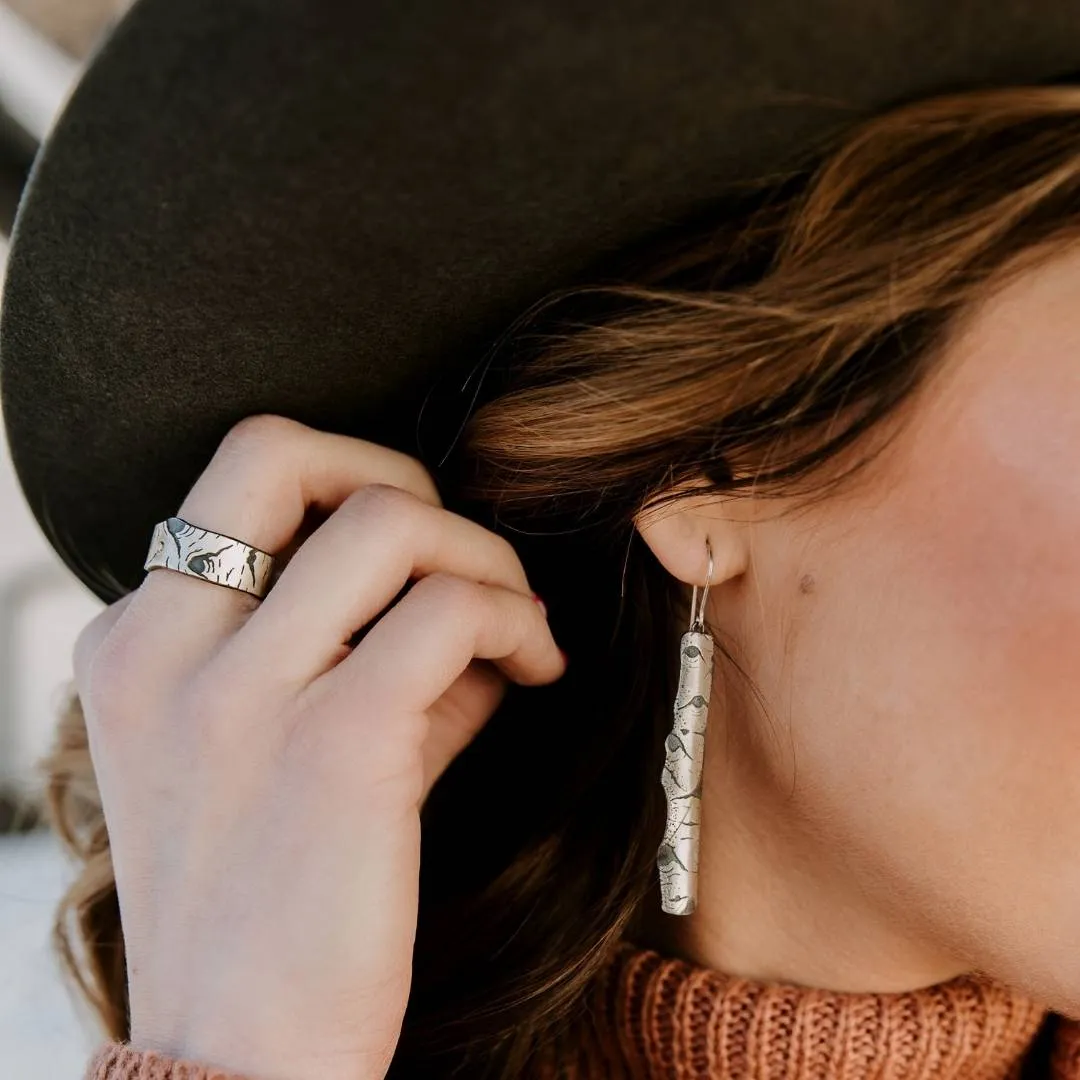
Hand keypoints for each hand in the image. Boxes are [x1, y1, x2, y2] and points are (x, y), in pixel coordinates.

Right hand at [71, 414, 566, 1079]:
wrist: (242, 1056)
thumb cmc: (270, 898)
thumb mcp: (279, 753)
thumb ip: (360, 658)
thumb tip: (471, 601)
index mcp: (134, 642)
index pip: (240, 474)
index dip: (346, 482)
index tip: (409, 552)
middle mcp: (165, 649)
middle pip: (286, 450)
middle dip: (402, 473)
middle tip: (459, 553)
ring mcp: (241, 696)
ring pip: (391, 520)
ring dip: (484, 554)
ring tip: (517, 624)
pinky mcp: (336, 749)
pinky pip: (450, 614)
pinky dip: (515, 619)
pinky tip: (539, 667)